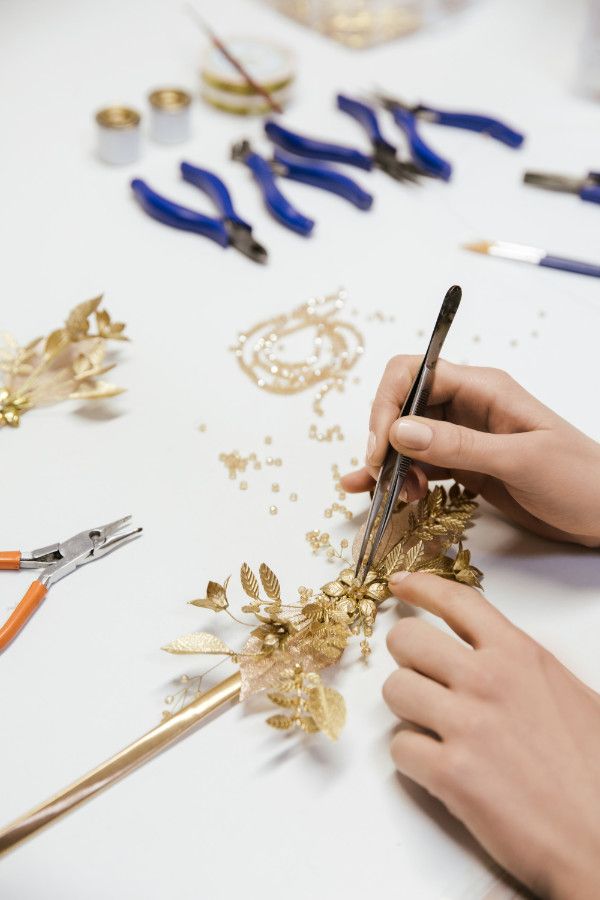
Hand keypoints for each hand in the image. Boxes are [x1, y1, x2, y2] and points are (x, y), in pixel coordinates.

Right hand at [341, 357, 599, 546]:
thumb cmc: (580, 480)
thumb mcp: (521, 461)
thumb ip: (459, 445)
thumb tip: (399, 431)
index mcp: (484, 388)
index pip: (415, 374)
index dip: (388, 404)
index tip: (380, 446)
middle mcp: (468, 406)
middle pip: (403, 405)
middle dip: (383, 438)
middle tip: (380, 476)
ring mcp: (465, 436)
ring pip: (407, 438)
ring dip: (391, 464)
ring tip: (394, 497)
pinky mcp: (465, 466)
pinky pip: (421, 465)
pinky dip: (400, 479)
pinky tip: (383, 496)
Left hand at [383, 573, 599, 898]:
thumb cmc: (594, 771)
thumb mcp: (564, 693)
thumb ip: (519, 667)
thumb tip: (485, 656)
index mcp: (519, 655)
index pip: (458, 601)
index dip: (421, 586)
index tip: (399, 584)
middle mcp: (487, 680)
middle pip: (406, 639)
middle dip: (407, 658)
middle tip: (423, 678)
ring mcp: (466, 725)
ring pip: (394, 690)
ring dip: (407, 709)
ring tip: (434, 729)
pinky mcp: (450, 774)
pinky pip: (399, 748)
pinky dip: (412, 759)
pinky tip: (441, 769)